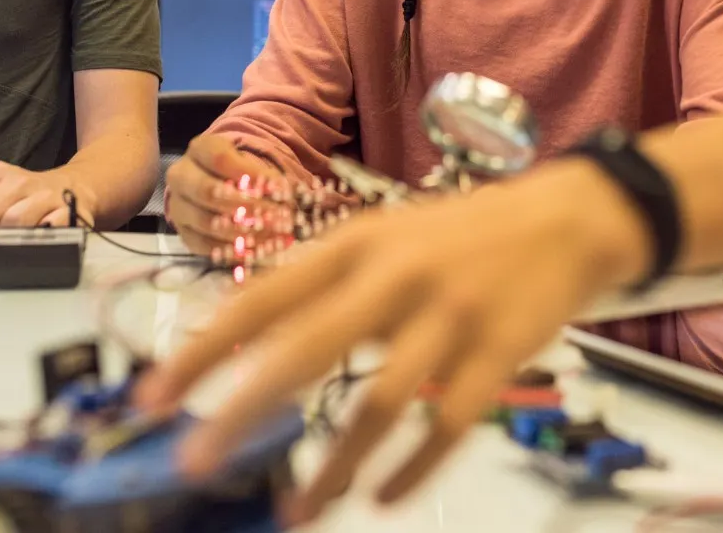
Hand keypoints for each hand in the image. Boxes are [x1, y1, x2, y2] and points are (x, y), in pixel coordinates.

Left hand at [0, 162, 90, 242]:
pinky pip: (43, 232)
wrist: (75, 185)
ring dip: (4, 242)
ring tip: (6, 244)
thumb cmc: (25, 197)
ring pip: (12, 223)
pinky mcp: (66, 212)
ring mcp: (44, 195)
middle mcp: (18, 180)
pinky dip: (34, 242)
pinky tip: (32, 242)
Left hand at [132, 158, 647, 525]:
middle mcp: (396, 276)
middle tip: (197, 460)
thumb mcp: (386, 235)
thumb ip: (325, 281)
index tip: (154, 395)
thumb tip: (246, 339)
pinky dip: (411, 468)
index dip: (205, 348)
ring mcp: (449, 316)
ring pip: (376, 403)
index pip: (264, 298)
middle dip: (243, 410)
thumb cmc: (462, 235)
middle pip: (305, 350)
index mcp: (357, 243)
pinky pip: (447, 425)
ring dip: (332, 466)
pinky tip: (382, 497)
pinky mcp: (498, 354)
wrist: (568, 218)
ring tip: (297, 510)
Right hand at [164, 133, 290, 254]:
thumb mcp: (252, 165)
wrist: (216, 184)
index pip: (221, 159)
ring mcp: (178, 205)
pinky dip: (231, 250)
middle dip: (247, 207)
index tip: (277, 189)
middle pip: (208, 192)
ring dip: (242, 233)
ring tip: (272, 238)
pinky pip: (204, 245)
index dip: (250, 175)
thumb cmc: (240, 171)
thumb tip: (290, 196)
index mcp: (201, 149)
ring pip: (206, 221)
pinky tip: (256, 252)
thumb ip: (269, 178)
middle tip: (277, 218)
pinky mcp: (182, 232)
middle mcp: (182, 175)